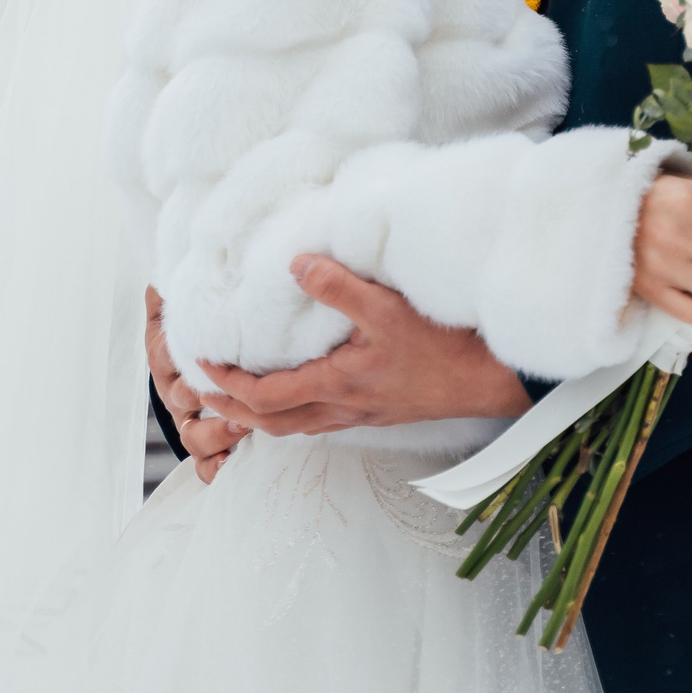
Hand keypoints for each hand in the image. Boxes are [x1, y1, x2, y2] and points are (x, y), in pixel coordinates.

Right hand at [147, 287, 244, 480]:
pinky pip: (205, 463)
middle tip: (233, 402)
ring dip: (215, 436)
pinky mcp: (208, 439)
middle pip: (180, 404)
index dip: (181, 363)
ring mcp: (190, 418)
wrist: (193, 344)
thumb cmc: (191, 323)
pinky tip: (236, 462)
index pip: (166, 360)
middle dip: (204, 403)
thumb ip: (171, 290)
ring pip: (193, 439)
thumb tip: (162, 278)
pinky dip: (217, 467)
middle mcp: (176, 392)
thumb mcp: (178, 303)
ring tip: (241, 428)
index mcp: (167, 357)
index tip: (205, 367)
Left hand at [194, 256, 533, 436]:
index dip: (229, 384)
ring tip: (241, 398)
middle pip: (273, 424)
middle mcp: (343, 408)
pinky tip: (300, 395)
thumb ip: (338, 286)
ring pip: (298, 427)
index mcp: (336, 385)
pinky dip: (296, 413)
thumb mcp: (387, 307)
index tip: (204, 365)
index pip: (266, 396)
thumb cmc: (442, 348)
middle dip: (234, 411)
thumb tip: (296, 265)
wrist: (487, 379)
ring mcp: (362, 415)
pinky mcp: (379, 411)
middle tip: (205, 395)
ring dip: (263, 416)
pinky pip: (323, 422)